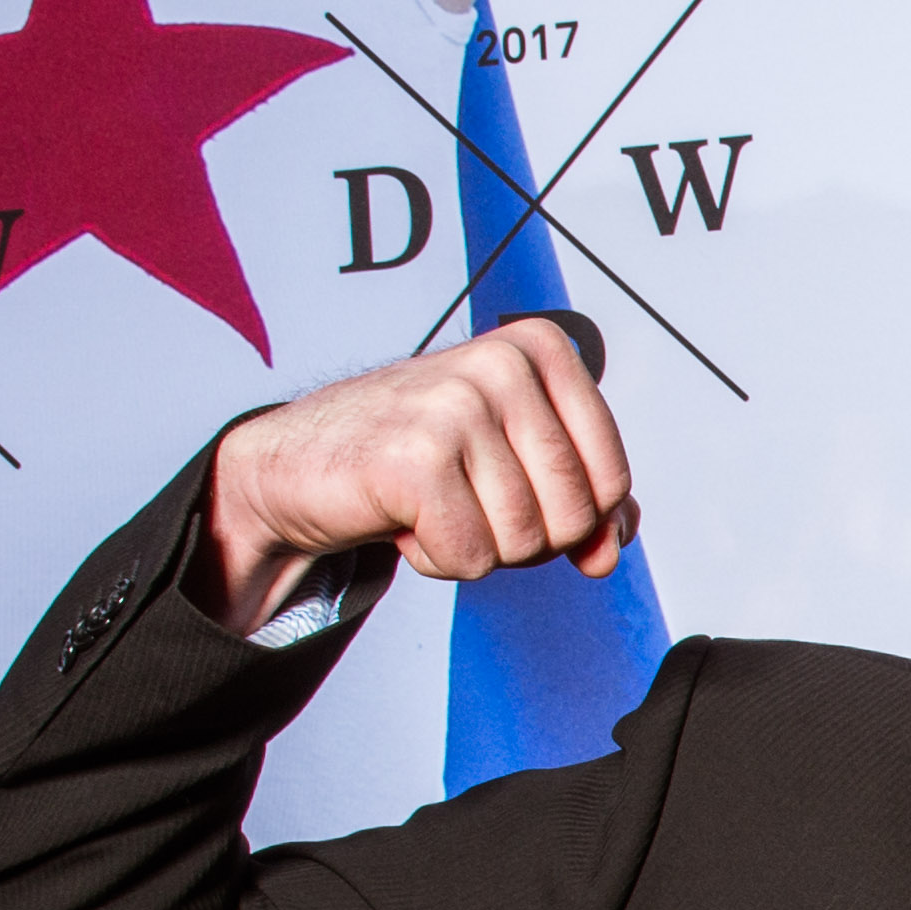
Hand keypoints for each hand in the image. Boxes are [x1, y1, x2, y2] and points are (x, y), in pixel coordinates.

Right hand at [204, 316, 635, 621]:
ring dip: (474, 547)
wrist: (298, 465)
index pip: (611, 478)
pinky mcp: (416, 458)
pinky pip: (472, 557)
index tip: (518, 498)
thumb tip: (610, 549)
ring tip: (430, 504)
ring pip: (524, 542)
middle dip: (522, 538)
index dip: (573, 520)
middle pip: (573, 514)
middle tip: (466, 504)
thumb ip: (579, 496)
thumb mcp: (511, 459)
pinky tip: (405, 519)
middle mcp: (503, 365)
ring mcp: (457, 407)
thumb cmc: (409, 455)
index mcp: (541, 350)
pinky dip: (438, 559)